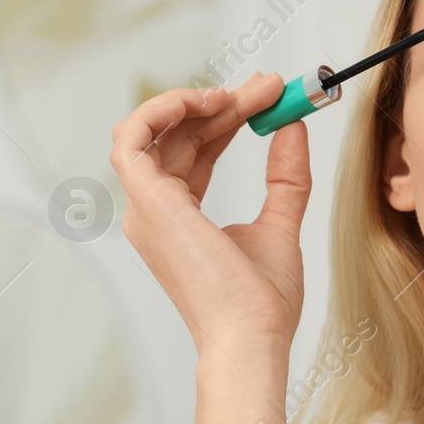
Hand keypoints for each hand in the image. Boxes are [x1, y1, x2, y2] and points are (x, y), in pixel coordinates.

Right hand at [108, 72, 309, 360]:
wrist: (252, 337)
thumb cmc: (260, 305)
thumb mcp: (280, 225)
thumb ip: (285, 177)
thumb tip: (292, 127)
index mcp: (178, 219)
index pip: (194, 151)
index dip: (228, 118)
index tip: (269, 97)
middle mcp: (154, 213)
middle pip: (177, 135)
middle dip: (223, 102)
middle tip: (270, 86)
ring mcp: (146, 209)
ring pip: (154, 130)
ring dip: (196, 102)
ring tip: (242, 94)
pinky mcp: (147, 203)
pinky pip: (132, 138)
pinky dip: (161, 109)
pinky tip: (205, 101)